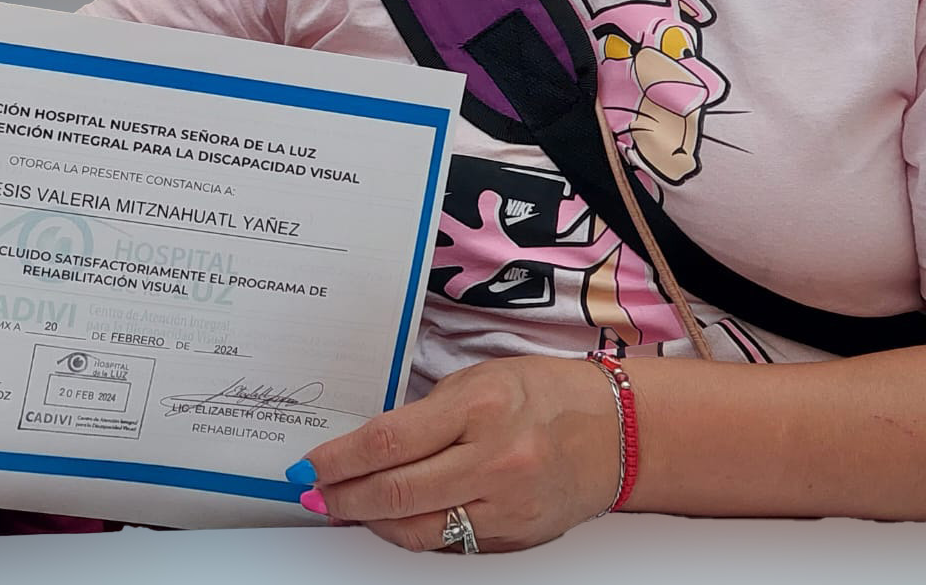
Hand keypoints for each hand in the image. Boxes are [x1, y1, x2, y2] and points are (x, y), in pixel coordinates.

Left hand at [299, 355, 618, 552]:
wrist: (615, 432)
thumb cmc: (542, 395)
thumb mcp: (476, 382)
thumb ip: (423, 415)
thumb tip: (366, 447)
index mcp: (478, 409)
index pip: (387, 442)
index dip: (338, 460)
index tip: (310, 466)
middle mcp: (493, 461)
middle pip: (396, 493)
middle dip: (344, 498)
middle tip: (316, 494)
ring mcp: (506, 506)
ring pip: (419, 531)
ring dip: (372, 523)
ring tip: (347, 508)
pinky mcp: (516, 538)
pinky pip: (451, 545)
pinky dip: (415, 534)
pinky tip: (394, 521)